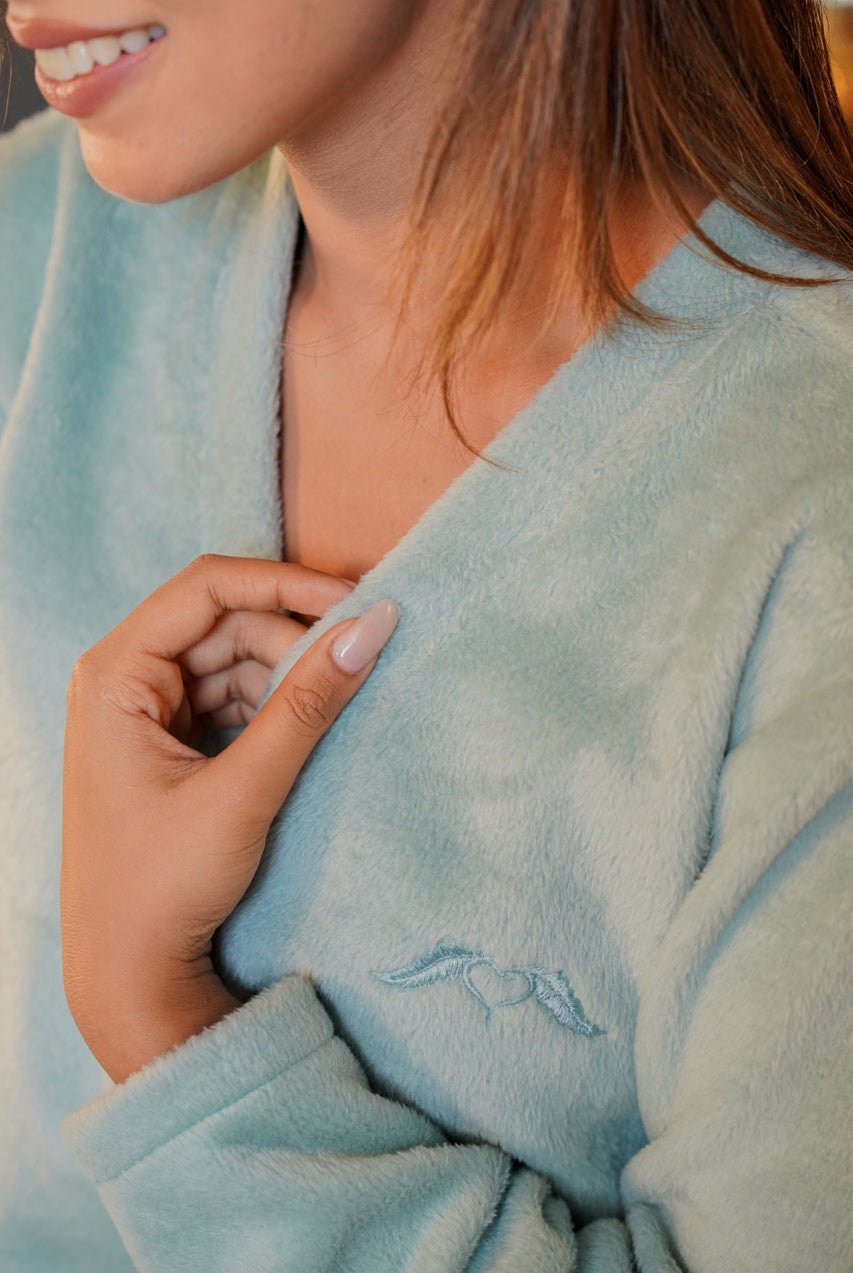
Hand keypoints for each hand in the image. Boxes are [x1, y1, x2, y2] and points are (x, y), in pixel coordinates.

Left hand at [61, 555, 398, 1083]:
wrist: (129, 974)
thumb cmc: (161, 885)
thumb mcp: (244, 789)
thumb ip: (308, 703)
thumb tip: (372, 626)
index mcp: (115, 674)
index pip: (208, 587)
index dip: (285, 583)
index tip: (356, 599)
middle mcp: (123, 679)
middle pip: (226, 621)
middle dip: (293, 638)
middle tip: (359, 661)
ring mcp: (145, 711)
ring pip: (235, 658)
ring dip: (288, 676)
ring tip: (334, 707)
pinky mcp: (168, 741)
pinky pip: (232, 697)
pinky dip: (273, 707)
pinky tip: (306, 731)